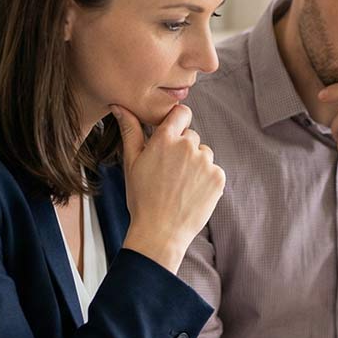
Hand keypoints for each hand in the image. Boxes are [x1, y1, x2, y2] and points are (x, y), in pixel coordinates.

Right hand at [113, 104, 224, 271]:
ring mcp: (205, 162)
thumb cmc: (142, 198)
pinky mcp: (218, 178)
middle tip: (169, 173)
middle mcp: (188, 146)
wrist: (160, 232)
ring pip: (204, 154)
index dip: (177, 122)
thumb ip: (130, 130)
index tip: (172, 134)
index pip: (181, 112)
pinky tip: (191, 193)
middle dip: (183, 149)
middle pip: (191, 136)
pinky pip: (213, 170)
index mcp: (165, 139)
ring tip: (180, 186)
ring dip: (195, 164)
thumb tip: (119, 106)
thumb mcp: (131, 163)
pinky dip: (206, 180)